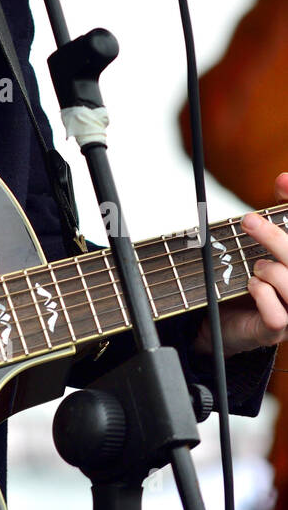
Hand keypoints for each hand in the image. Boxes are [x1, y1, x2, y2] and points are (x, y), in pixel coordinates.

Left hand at [194, 171, 287, 358]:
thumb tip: (284, 179)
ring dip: (269, 270)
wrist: (227, 318)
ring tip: (255, 267)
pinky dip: (262, 294)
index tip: (282, 183)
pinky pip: (278, 315)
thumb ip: (278, 212)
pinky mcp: (278, 331)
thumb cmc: (254, 275)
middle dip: (274, 237)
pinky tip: (252, 286)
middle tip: (248, 220)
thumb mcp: (265, 241)